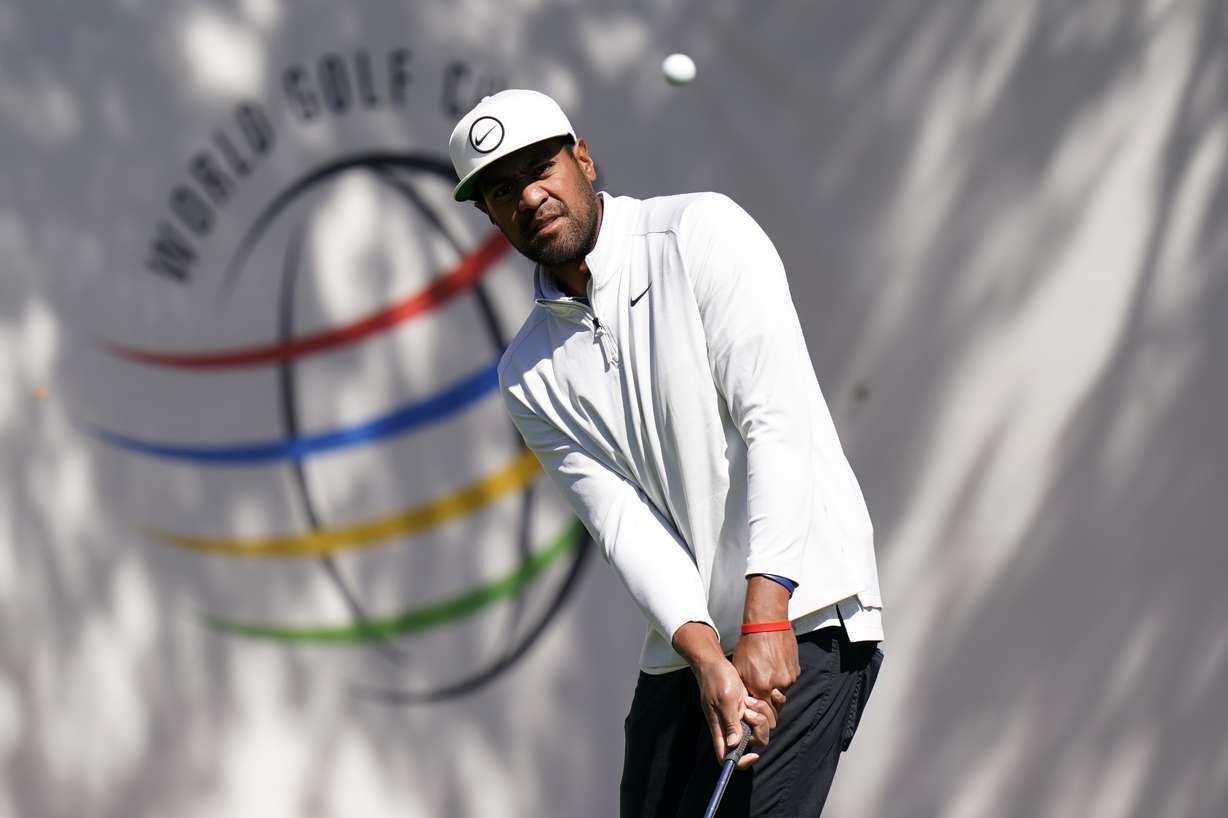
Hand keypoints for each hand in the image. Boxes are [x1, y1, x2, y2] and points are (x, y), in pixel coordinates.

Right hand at [672, 621, 774, 767]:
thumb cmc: (716, 679)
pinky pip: (765, 715)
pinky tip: (757, 696)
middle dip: (759, 728)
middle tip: (750, 710)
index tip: (754, 754)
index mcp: (721, 730)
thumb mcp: (724, 699)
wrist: (715, 663)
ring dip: (762, 714)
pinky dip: (767, 707)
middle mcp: (731, 727)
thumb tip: (733, 745)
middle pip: (753, 742)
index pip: (728, 758)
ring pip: (761, 728)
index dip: (741, 762)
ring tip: (751, 699)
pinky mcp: (747, 708)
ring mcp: (740, 718)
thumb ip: (730, 722)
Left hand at [732, 630, 798, 712]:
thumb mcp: (739, 668)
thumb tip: (747, 699)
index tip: (753, 700)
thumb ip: (744, 687)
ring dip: (775, 686)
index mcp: (762, 686)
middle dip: (768, 699)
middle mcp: (778, 685)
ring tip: (767, 671)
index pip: (763, 709)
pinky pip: (789, 680)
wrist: (767, 625)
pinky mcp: (796, 670)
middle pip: (774, 703)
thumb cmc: (750, 644)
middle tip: (761, 686)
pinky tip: (774, 664)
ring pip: (782, 691)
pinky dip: (782, 676)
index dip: (758, 706)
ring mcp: (789, 678)